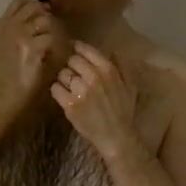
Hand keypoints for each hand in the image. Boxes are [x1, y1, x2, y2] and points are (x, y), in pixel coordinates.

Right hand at [0, 0, 58, 118]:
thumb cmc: (2, 79)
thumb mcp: (4, 51)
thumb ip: (16, 37)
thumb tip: (34, 29)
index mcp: (2, 26)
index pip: (20, 3)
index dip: (35, 7)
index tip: (44, 17)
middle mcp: (11, 27)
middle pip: (35, 8)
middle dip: (47, 17)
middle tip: (54, 32)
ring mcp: (21, 36)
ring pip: (46, 21)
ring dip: (55, 32)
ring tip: (58, 46)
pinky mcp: (32, 49)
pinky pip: (52, 39)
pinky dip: (58, 46)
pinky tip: (58, 57)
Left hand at [51, 41, 137, 158]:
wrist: (116, 136)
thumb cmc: (124, 112)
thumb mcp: (129, 85)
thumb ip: (121, 66)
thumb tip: (111, 51)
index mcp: (108, 70)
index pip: (85, 50)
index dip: (77, 49)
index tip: (74, 50)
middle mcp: (93, 77)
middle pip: (72, 60)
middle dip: (71, 66)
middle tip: (74, 75)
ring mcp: (80, 91)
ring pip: (62, 74)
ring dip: (64, 79)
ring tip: (69, 88)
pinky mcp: (69, 104)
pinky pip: (55, 88)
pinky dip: (57, 91)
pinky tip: (63, 96)